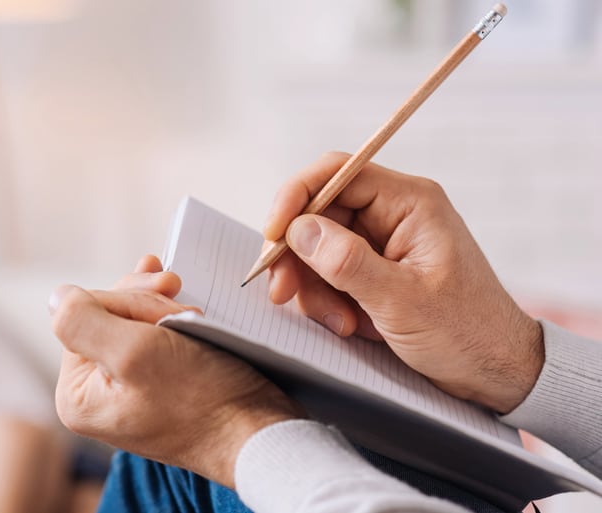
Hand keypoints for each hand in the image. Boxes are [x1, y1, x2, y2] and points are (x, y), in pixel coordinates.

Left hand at [50, 256, 303, 487]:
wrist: (257, 431)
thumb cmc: (203, 400)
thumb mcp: (134, 353)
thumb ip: (82, 321)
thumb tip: (56, 296)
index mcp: (76, 395)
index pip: (83, 316)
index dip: (125, 300)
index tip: (165, 302)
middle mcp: (95, 395)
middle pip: (105, 316)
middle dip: (144, 302)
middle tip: (179, 295)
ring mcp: (126, 389)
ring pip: (131, 321)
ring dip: (161, 307)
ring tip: (192, 312)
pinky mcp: (157, 383)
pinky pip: (152, 336)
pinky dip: (169, 317)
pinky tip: (182, 306)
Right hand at [264, 152, 543, 412]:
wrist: (496, 372)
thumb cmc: (466, 333)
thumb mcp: (401, 301)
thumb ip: (347, 262)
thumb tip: (299, 230)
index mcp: (410, 202)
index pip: (337, 173)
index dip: (295, 197)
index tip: (272, 236)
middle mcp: (394, 213)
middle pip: (319, 213)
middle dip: (297, 255)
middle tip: (282, 293)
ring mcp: (383, 242)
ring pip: (317, 247)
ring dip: (313, 286)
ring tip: (338, 323)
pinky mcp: (375, 270)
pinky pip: (329, 272)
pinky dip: (325, 299)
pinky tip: (346, 325)